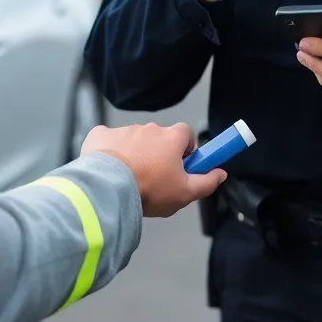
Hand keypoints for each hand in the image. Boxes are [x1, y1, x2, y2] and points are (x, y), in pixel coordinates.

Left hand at [81, 123, 225, 216]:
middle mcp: (149, 128)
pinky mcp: (100, 135)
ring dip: (134, 153)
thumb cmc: (150, 189)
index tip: (182, 165)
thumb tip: (220, 173)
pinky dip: (109, 151)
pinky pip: (108, 140)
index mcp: (171, 138)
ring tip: (129, 179)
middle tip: (154, 178)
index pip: (186, 134)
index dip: (186, 149)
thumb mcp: (184, 193)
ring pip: (134, 140)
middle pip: (159, 138)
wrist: (107, 188)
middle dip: (158, 153)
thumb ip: (206, 182)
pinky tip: (108, 170)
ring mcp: (123, 129)